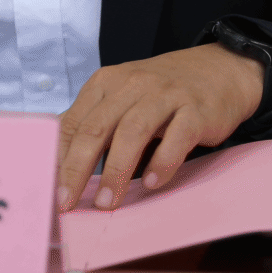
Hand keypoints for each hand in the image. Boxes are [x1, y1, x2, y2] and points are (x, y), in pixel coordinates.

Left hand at [55, 44, 264, 211]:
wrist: (220, 70)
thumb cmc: (163, 92)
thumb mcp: (122, 98)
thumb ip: (94, 124)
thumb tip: (59, 164)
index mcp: (106, 83)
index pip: (72, 122)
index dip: (58, 159)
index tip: (51, 191)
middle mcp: (132, 85)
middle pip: (96, 128)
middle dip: (77, 169)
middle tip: (68, 202)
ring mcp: (165, 95)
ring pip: (132, 132)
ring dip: (116, 171)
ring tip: (108, 203)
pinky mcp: (196, 109)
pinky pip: (176, 136)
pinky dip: (163, 161)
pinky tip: (153, 183)